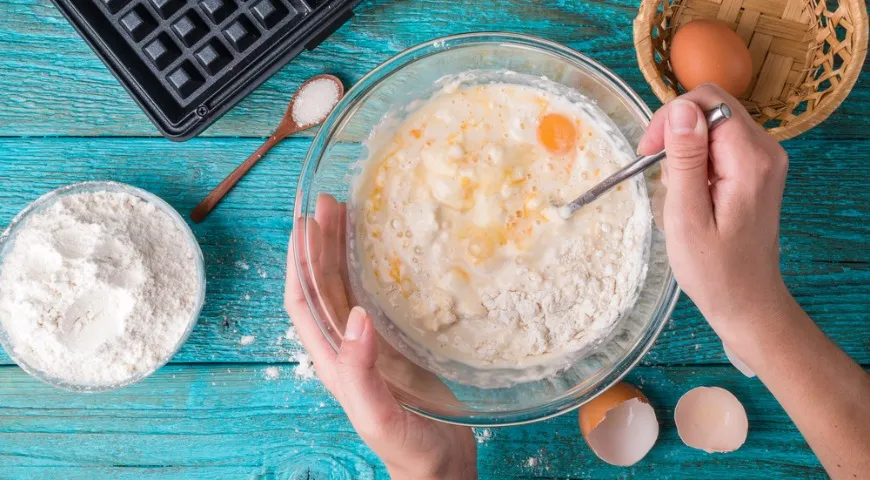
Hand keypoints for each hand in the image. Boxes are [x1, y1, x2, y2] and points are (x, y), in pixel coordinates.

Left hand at [285, 194, 476, 479]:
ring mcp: (372, 344)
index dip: (299, 262)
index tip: (306, 222)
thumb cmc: (410, 451)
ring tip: (349, 212)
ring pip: (347, 287)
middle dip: (320, 244)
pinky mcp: (397, 344)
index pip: (303, 302)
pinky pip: (378, 296)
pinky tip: (384, 248)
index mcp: (333, 361)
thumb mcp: (379, 416)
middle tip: (330, 202)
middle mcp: (346, 347)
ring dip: (343, 250)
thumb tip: (355, 316)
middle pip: (322, 285)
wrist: (441, 471)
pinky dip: (373, 268)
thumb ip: (360, 372)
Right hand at [638, 84, 790, 339]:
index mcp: (750, 160)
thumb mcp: (688, 217)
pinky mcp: (757, 169)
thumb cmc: (713, 270)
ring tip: (677, 187)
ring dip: (685, 146)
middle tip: (655, 168)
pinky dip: (697, 158)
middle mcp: (765, 151)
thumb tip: (680, 109)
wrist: (747, 301)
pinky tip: (691, 189)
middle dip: (676, 128)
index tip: (647, 153)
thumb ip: (685, 160)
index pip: (708, 102)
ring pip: (714, 123)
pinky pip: (720, 143)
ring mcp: (764, 159)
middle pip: (713, 106)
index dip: (671, 118)